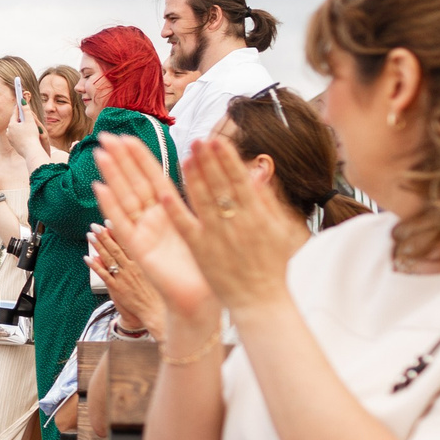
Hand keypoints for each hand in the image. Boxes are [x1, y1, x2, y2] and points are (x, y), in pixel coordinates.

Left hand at [88, 224, 164, 336]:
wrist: (155, 312)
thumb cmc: (157, 293)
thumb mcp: (154, 272)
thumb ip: (143, 259)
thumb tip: (136, 244)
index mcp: (143, 262)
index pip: (129, 243)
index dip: (118, 232)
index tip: (110, 221)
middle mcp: (133, 268)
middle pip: (117, 248)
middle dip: (105, 236)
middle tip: (95, 225)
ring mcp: (124, 277)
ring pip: (109, 259)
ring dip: (98, 246)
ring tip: (90, 236)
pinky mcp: (117, 288)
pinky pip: (104, 275)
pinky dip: (95, 266)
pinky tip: (88, 258)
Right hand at [89, 134, 214, 330]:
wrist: (202, 300)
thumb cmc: (209, 268)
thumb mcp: (216, 226)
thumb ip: (225, 197)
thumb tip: (254, 170)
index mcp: (173, 211)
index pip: (153, 177)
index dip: (140, 156)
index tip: (127, 136)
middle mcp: (155, 219)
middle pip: (134, 182)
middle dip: (120, 159)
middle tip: (104, 136)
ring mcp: (144, 233)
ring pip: (124, 198)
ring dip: (112, 176)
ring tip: (100, 154)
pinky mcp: (139, 249)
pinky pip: (121, 225)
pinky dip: (110, 207)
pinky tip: (100, 188)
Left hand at [173, 136, 308, 316]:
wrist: (259, 301)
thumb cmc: (270, 266)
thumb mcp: (275, 231)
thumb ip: (265, 202)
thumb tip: (259, 173)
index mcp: (257, 216)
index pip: (240, 181)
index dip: (228, 160)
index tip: (218, 141)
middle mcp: (236, 223)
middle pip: (219, 186)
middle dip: (209, 161)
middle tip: (197, 139)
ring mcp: (217, 236)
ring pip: (202, 201)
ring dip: (192, 177)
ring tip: (185, 156)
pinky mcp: (201, 251)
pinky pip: (186, 226)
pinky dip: (176, 209)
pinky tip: (164, 192)